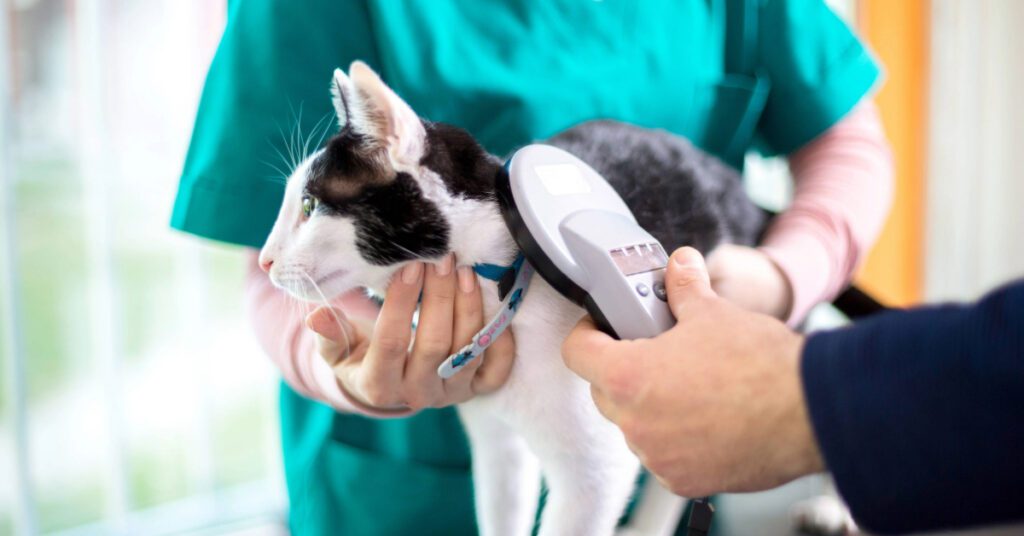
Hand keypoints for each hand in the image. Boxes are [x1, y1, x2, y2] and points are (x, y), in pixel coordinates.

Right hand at [306, 254, 514, 411]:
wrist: (388, 388)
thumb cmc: (360, 358)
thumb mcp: (337, 350)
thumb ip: (329, 334)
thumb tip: (318, 316)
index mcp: (378, 386)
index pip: (391, 342)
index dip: (401, 304)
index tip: (409, 266)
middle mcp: (417, 394)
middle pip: (434, 344)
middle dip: (439, 297)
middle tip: (442, 259)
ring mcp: (450, 394)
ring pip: (467, 352)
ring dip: (469, 308)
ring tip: (465, 271)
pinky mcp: (476, 390)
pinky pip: (497, 370)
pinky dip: (501, 340)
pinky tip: (495, 306)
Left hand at [562, 247, 822, 496]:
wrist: (811, 413)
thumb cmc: (761, 365)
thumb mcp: (714, 312)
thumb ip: (684, 287)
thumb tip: (680, 265)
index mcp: (628, 377)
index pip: (576, 352)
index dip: (588, 332)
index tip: (605, 326)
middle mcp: (635, 424)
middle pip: (604, 390)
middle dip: (622, 368)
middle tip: (654, 350)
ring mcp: (658, 456)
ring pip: (635, 425)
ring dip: (651, 406)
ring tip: (689, 385)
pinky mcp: (684, 480)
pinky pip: (663, 455)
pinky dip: (676, 438)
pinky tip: (706, 417)